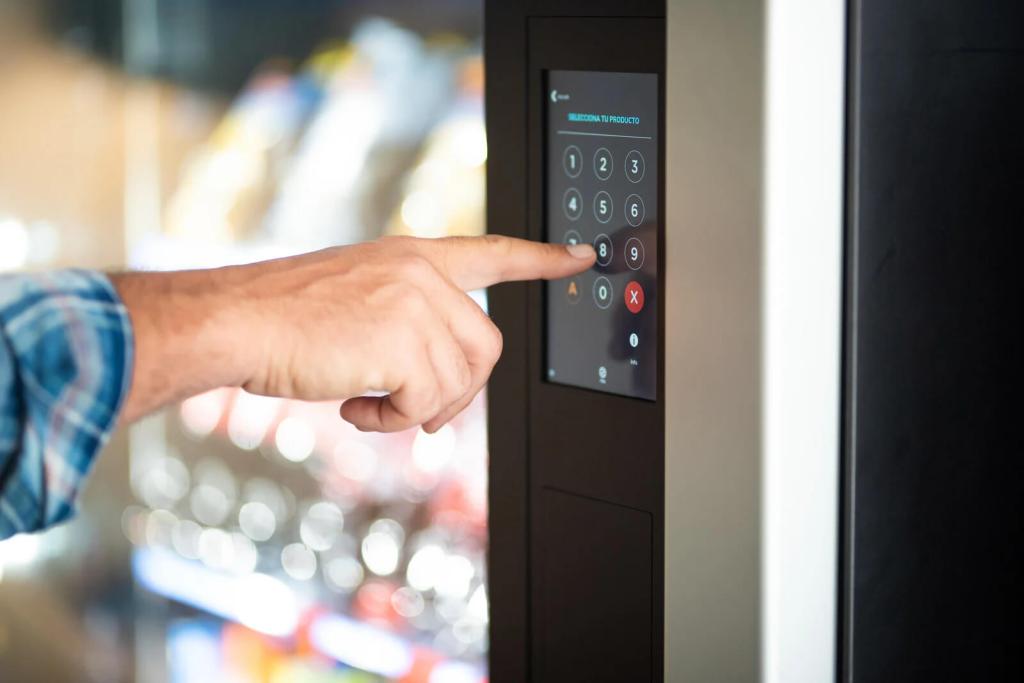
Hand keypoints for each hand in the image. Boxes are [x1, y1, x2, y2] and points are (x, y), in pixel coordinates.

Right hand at [113, 236, 594, 431]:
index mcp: (414, 256)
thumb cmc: (282, 317)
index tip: (581, 257)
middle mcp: (423, 272)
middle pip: (486, 350)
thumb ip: (407, 321)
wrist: (236, 319)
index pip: (494, 251)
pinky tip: (355, 406)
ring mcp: (417, 303)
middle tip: (416, 410)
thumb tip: (440, 382)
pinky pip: (427, 402)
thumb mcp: (356, 297)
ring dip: (415, 409)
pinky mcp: (405, 341)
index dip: (542, 259)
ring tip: (368, 401)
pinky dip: (394, 419)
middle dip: (457, 392)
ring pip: (457, 383)